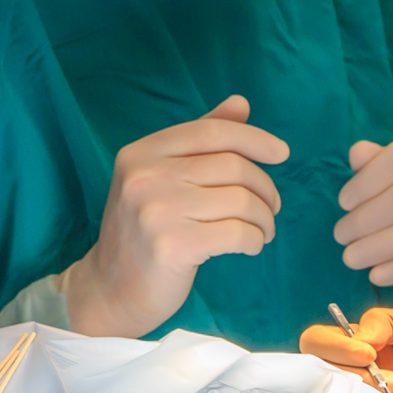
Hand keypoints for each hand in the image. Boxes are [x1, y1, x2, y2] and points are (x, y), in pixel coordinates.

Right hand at [62, 96, 289, 336]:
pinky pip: (237, 233)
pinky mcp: (172, 246)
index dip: (254, 138)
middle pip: (233, 166)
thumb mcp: (162, 178)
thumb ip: (199, 141)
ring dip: (263, 218)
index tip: (281, 153)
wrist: (111, 289)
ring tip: (262, 230)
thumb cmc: (145, 231)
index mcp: (142, 153)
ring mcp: (156, 211)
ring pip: (241, 200)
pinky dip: (254, 240)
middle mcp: (145, 177)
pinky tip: (250, 245)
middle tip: (270, 207)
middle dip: (264, 188)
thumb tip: (241, 104)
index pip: (211, 132)